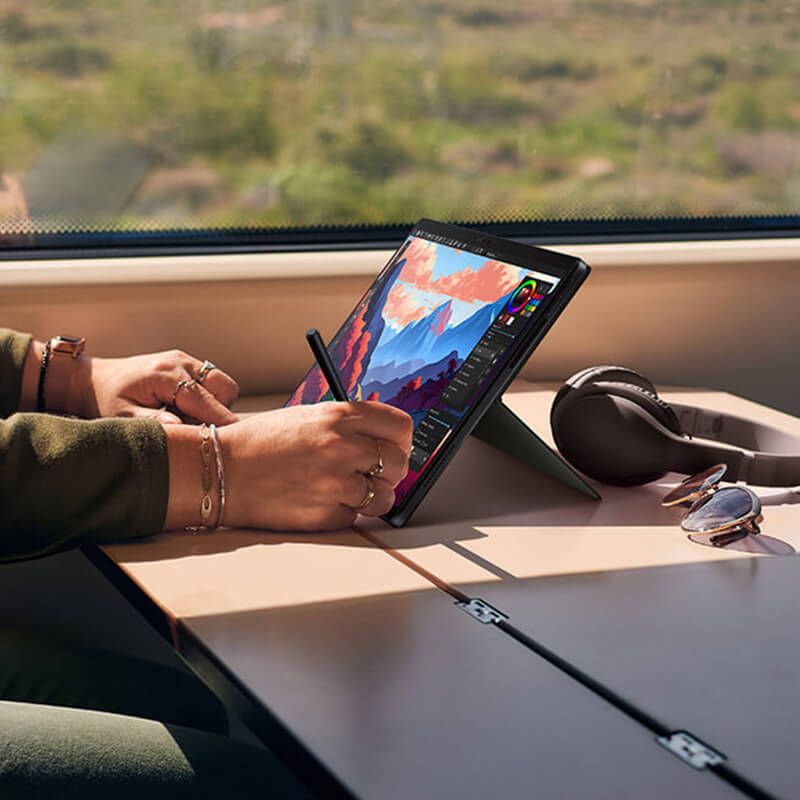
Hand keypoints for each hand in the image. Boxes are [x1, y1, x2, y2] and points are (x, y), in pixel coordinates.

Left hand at [72, 350, 238, 424]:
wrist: (91, 378)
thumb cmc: (104, 399)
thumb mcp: (122, 417)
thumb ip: (152, 422)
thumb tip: (180, 428)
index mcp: (165, 375)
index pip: (206, 401)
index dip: (222, 422)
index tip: (230, 442)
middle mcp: (180, 362)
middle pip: (225, 388)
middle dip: (219, 412)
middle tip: (195, 428)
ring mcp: (185, 359)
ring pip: (221, 384)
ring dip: (213, 405)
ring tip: (184, 418)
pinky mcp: (185, 362)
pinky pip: (210, 382)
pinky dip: (205, 398)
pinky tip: (181, 409)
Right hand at [165, 401, 413, 531]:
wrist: (221, 470)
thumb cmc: (261, 443)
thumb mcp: (309, 417)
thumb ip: (348, 426)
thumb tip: (384, 442)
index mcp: (340, 416)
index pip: (401, 426)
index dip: (401, 441)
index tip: (394, 449)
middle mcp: (343, 446)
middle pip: (398, 463)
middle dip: (390, 472)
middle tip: (371, 474)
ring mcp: (336, 482)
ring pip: (385, 497)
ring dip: (372, 497)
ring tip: (346, 490)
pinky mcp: (326, 514)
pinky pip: (356, 517)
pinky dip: (345, 513)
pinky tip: (322, 501)